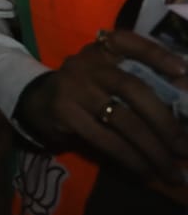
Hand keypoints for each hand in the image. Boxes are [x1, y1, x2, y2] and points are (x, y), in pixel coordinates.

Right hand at [15, 29, 187, 185]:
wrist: (40, 103)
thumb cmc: (87, 90)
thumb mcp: (108, 76)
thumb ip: (142, 80)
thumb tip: (184, 94)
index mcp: (101, 51)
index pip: (128, 42)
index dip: (156, 55)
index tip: (183, 71)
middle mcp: (87, 65)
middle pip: (132, 88)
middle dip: (164, 121)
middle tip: (184, 147)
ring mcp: (73, 88)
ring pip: (122, 119)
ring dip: (152, 149)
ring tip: (172, 172)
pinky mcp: (64, 113)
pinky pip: (105, 139)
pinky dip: (130, 158)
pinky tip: (145, 172)